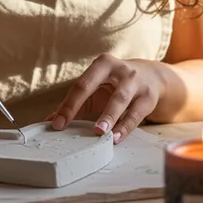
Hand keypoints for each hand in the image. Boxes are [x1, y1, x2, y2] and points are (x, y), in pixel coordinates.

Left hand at [48, 55, 163, 143]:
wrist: (152, 76)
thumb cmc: (116, 83)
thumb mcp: (97, 88)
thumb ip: (76, 104)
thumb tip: (51, 121)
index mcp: (102, 64)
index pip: (82, 85)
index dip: (69, 105)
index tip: (57, 124)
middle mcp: (120, 70)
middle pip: (104, 90)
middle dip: (95, 108)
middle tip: (89, 129)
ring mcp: (136, 82)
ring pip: (121, 100)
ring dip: (111, 118)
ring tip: (102, 134)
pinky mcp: (148, 96)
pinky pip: (136, 114)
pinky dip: (125, 127)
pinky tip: (116, 138)